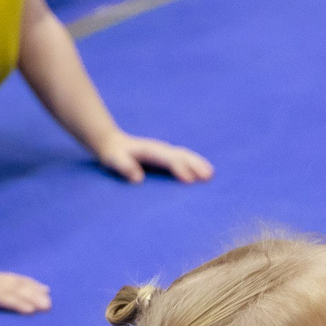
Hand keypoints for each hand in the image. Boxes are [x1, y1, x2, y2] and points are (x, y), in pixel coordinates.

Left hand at [0, 255, 51, 315]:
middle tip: (47, 306)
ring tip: (49, 298)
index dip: (14, 303)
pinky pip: (17, 279)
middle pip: (13, 290)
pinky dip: (30, 283)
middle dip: (31, 297)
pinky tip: (42, 287)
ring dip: (34, 291)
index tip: (30, 309)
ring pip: (18, 284)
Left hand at [93, 132, 212, 184]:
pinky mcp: (167, 157)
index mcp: (150, 150)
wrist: (114, 144)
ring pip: (186, 156)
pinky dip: (195, 165)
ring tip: (211, 175)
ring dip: (199, 164)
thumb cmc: (114, 155)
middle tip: (209, 177)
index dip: (179, 169)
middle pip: (182, 155)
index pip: (168, 160)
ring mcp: (166, 152)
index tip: (189, 181)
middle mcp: (161, 149)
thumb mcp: (114, 160)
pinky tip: (204, 174)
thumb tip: (138, 178)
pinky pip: (184, 160)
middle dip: (196, 165)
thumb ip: (124, 167)